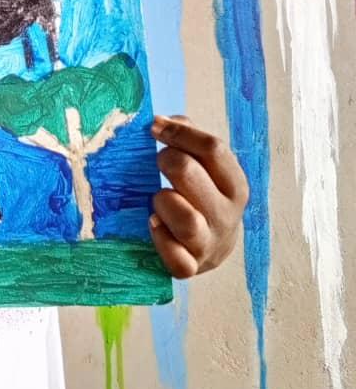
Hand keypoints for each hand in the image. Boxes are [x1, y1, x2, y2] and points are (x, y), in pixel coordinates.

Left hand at [150, 116, 248, 279]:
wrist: (212, 248)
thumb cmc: (201, 195)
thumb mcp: (204, 166)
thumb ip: (187, 137)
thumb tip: (162, 121)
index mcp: (235, 185)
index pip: (213, 148)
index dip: (179, 132)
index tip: (155, 127)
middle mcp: (227, 215)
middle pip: (189, 173)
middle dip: (167, 160)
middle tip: (159, 162)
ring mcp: (210, 244)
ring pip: (184, 219)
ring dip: (162, 201)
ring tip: (158, 199)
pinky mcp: (191, 267)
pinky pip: (175, 258)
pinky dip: (160, 239)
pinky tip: (154, 224)